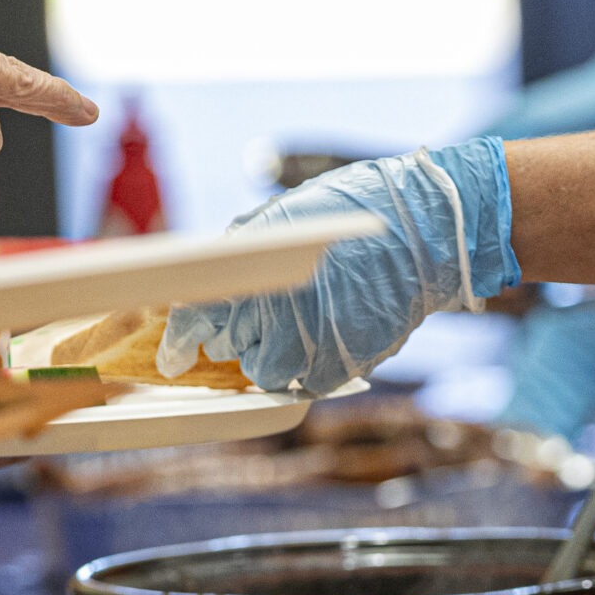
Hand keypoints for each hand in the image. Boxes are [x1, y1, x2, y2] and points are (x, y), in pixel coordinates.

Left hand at [160, 141, 516, 396]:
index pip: (196, 319)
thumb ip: (236, 255)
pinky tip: (326, 332)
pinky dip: (308, 364)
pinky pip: (305, 381)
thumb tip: (200, 289)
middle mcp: (277, 313)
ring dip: (273, 353)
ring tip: (302, 320)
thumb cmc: (351, 214)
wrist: (422, 231)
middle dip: (238, 332)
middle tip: (269, 308)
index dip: (178, 341)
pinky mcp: (341, 365)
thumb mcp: (280, 219)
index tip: (173, 358)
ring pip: (265, 372)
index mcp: (254, 272)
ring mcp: (310, 344)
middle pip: (231, 346)